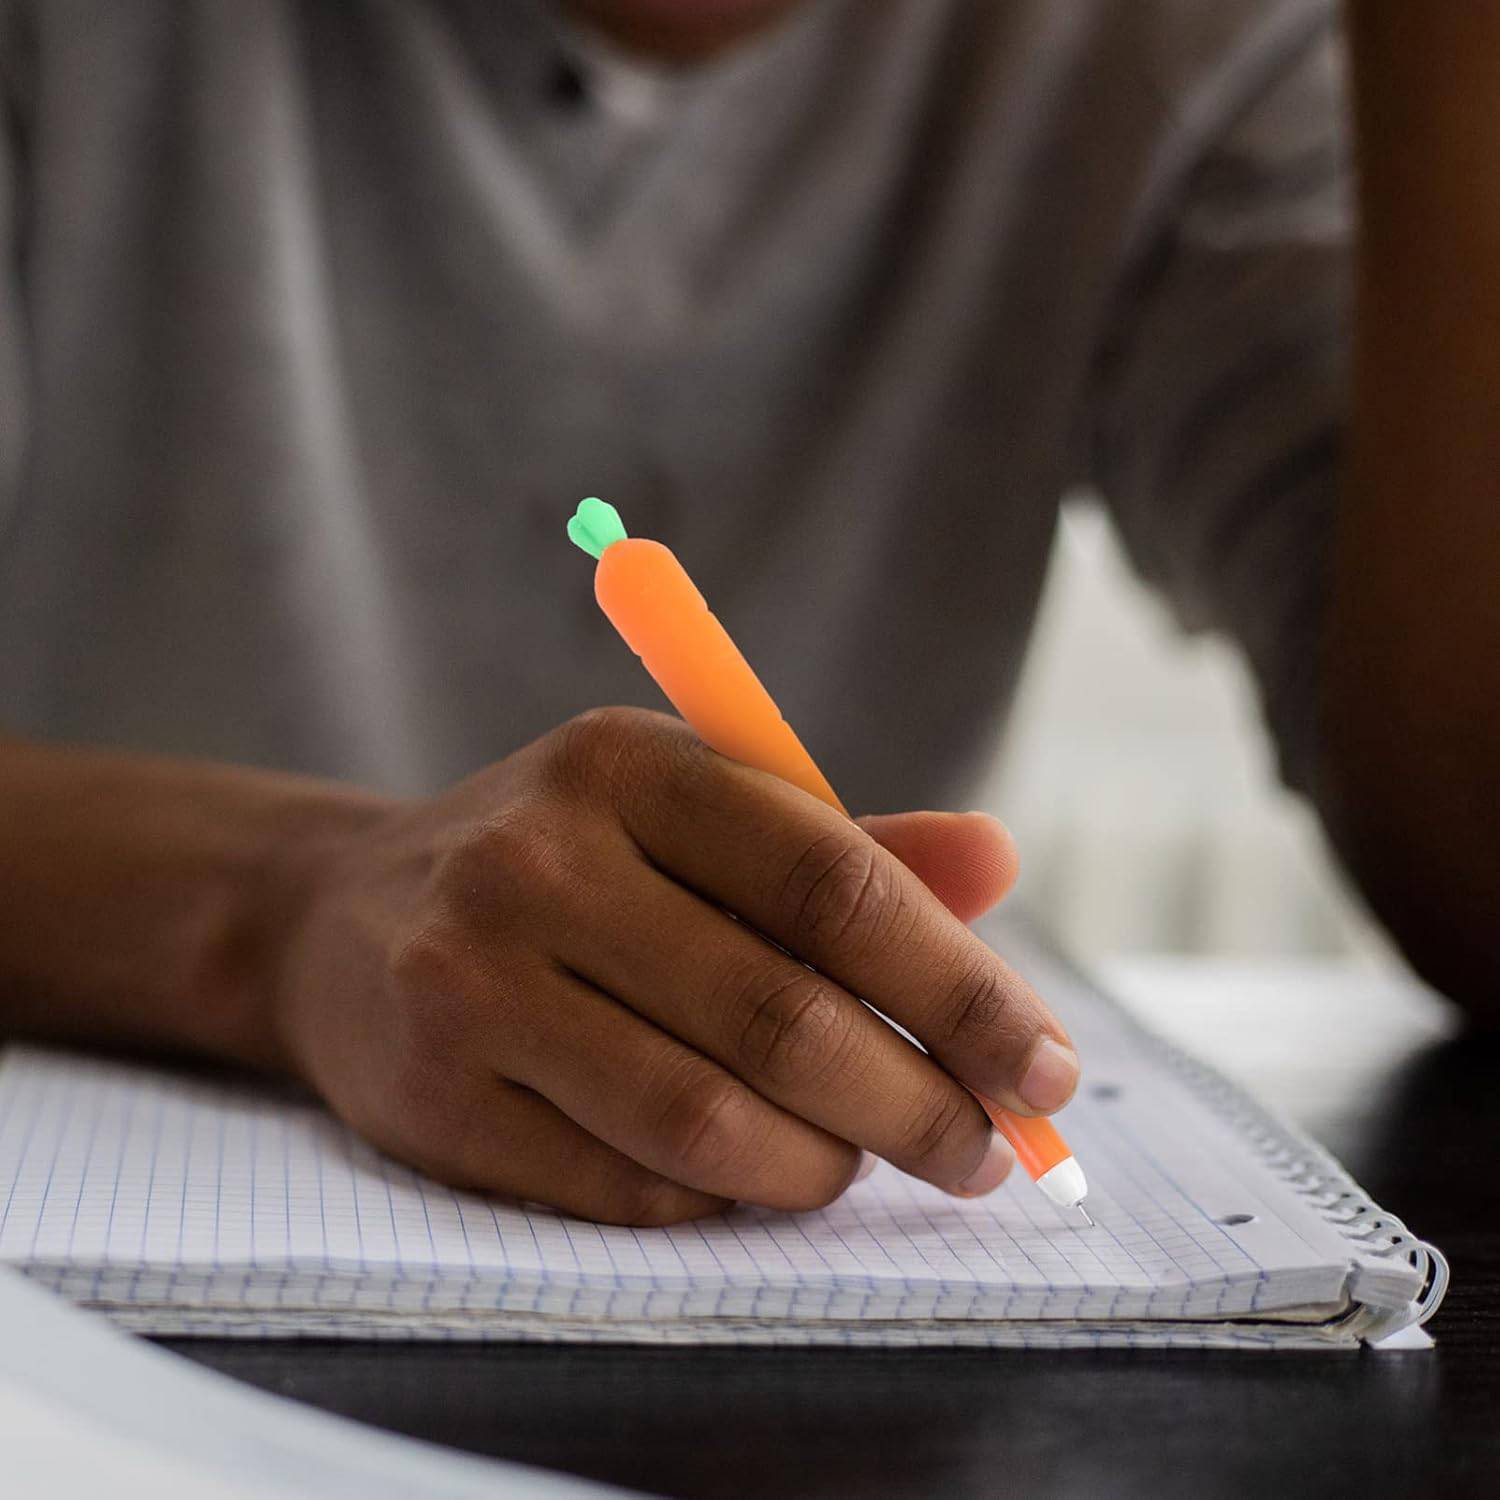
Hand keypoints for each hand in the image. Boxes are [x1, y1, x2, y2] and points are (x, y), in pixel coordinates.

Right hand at [276, 708, 1077, 1224]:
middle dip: (917, 1102)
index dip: (960, 985)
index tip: (1044, 1069)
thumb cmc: (570, 862)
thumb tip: (997, 862)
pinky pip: (626, 1185)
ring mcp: (471, 979)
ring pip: (706, 1119)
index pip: (832, 879)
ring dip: (822, 1165)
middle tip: (982, 1151)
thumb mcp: (696, 814)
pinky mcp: (433, 1095)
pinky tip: (753, 1175)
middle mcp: (538, 859)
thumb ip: (847, 847)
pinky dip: (723, 1198)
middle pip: (781, 1014)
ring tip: (862, 1161)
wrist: (344, 916)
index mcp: (628, 763)